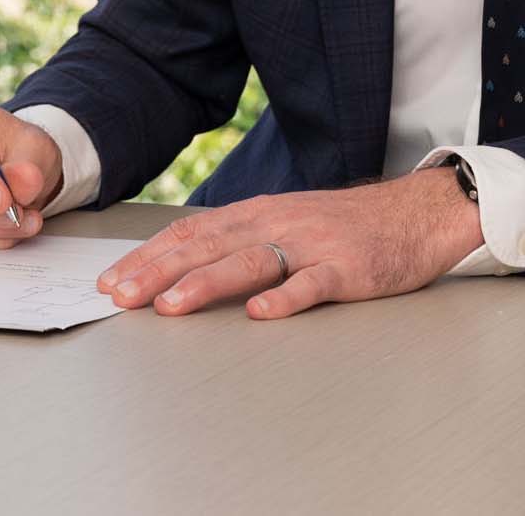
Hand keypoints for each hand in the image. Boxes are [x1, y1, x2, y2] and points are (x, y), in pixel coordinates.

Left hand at [95, 170, 481, 319]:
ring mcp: (311, 245)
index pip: (191, 233)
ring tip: (170, 304)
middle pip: (209, 245)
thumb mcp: (284, 222)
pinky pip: (311, 284)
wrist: (412, 214)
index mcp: (257, 213)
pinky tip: (260, 312)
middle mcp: (277, 222)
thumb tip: (181, 264)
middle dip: (159, 271)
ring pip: (250, 261)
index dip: (149, 256)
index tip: (112, 280)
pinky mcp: (346, 268)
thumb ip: (240, 239)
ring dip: (206, 282)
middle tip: (120, 295)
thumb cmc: (342, 226)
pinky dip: (285, 297)